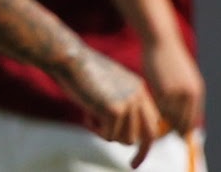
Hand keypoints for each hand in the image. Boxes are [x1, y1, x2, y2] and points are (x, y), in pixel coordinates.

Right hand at [59, 49, 162, 168]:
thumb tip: (124, 134)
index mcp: (139, 89)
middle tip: (132, 165)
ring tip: (90, 119)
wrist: (68, 58)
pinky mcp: (114, 110)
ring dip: (107, 135)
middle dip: (142, 154)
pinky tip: (84, 114)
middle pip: (148, 135)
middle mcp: (138, 96)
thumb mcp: (106, 87)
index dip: (146, 139)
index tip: (138, 153)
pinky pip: (108, 135)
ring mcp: (128, 103)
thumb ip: (119, 104)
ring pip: (125, 139)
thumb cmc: (80, 72)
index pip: (152, 121)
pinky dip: (94, 130)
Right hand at [141, 37, 203, 135]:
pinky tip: (145, 107)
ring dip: (160, 120)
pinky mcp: (163, 89)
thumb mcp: (182, 77)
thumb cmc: (168, 59)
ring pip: (168, 116)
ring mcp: (177, 93)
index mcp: (196, 93)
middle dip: (172, 129)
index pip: (192, 121)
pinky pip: (158, 107)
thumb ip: (184, 95)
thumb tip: (180, 113)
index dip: (182, 130)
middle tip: (160, 133)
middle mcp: (190, 95)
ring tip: (150, 121)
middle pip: (182, 122)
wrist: (161, 41)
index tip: (172, 135)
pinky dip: (152, 110)